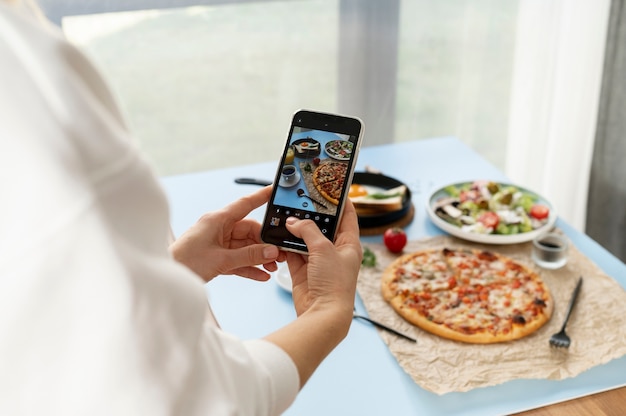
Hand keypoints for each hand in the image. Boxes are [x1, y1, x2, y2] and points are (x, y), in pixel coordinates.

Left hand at [169, 186, 284, 281]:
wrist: (167, 278)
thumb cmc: (185, 262)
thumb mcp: (221, 259)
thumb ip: (249, 256)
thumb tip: (270, 252)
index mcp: (218, 220)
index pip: (245, 204)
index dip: (261, 197)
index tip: (275, 191)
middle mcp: (219, 228)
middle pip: (249, 231)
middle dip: (265, 243)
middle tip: (279, 254)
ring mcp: (217, 243)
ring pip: (245, 247)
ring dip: (259, 257)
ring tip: (272, 267)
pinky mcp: (216, 257)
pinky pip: (238, 259)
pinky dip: (250, 267)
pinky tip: (261, 275)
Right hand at [263, 200, 361, 387]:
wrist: (322, 313)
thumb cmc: (334, 283)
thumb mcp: (323, 249)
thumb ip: (308, 231)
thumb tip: (293, 223)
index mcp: (350, 244)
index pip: (348, 216)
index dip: (341, 201)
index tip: (332, 187)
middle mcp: (336, 252)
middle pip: (323, 227)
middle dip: (311, 216)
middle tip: (300, 200)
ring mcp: (319, 262)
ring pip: (305, 239)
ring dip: (296, 231)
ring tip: (286, 216)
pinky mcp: (304, 271)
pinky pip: (293, 253)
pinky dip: (286, 246)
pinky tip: (278, 236)